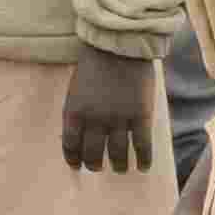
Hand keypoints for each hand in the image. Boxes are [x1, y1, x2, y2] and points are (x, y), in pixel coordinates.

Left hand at [62, 43, 158, 172]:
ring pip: (117, 153)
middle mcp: (94, 120)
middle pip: (92, 153)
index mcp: (74, 111)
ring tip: (121, 169)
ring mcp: (118, 119)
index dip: (73, 158)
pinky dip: (143, 159)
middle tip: (98, 168)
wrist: (119, 45)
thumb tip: (82, 133)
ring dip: (119, 165)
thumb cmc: (95, 62)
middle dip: (94, 164)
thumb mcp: (76, 87)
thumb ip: (79, 110)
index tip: (76, 166)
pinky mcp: (140, 116)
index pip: (70, 144)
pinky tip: (144, 166)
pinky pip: (142, 145)